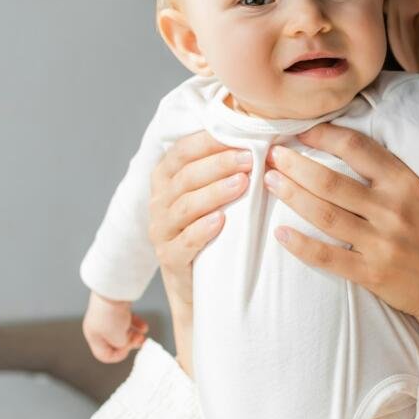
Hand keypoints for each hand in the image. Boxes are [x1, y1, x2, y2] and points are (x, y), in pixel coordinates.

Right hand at [82, 291, 148, 362]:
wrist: (114, 290)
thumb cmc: (112, 314)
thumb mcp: (117, 338)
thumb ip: (121, 345)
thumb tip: (125, 342)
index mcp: (94, 337)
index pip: (104, 355)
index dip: (118, 356)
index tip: (128, 348)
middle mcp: (98, 328)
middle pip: (114, 343)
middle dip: (129, 344)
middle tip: (140, 342)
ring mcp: (107, 317)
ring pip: (122, 332)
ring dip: (134, 335)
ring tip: (144, 336)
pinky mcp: (116, 308)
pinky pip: (127, 320)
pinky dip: (135, 324)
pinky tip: (144, 327)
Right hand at [148, 131, 252, 371]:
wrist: (201, 283)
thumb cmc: (215, 226)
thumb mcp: (214, 192)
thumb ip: (225, 165)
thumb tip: (259, 134)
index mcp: (166, 177)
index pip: (182, 151)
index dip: (209, 141)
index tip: (241, 136)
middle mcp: (159, 201)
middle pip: (185, 175)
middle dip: (218, 164)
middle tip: (250, 158)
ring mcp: (161, 230)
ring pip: (184, 206)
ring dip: (214, 192)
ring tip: (242, 184)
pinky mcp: (169, 258)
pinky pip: (183, 241)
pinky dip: (202, 230)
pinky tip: (222, 221)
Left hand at [262, 123, 418, 362]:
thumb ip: (389, 174)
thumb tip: (346, 146)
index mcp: (406, 183)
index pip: (358, 148)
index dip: (324, 136)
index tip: (301, 132)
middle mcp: (393, 209)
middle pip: (331, 181)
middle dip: (295, 165)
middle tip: (272, 156)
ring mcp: (382, 242)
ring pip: (324, 214)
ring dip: (291, 196)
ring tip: (270, 182)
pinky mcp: (373, 273)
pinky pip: (328, 257)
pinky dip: (300, 245)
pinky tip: (280, 234)